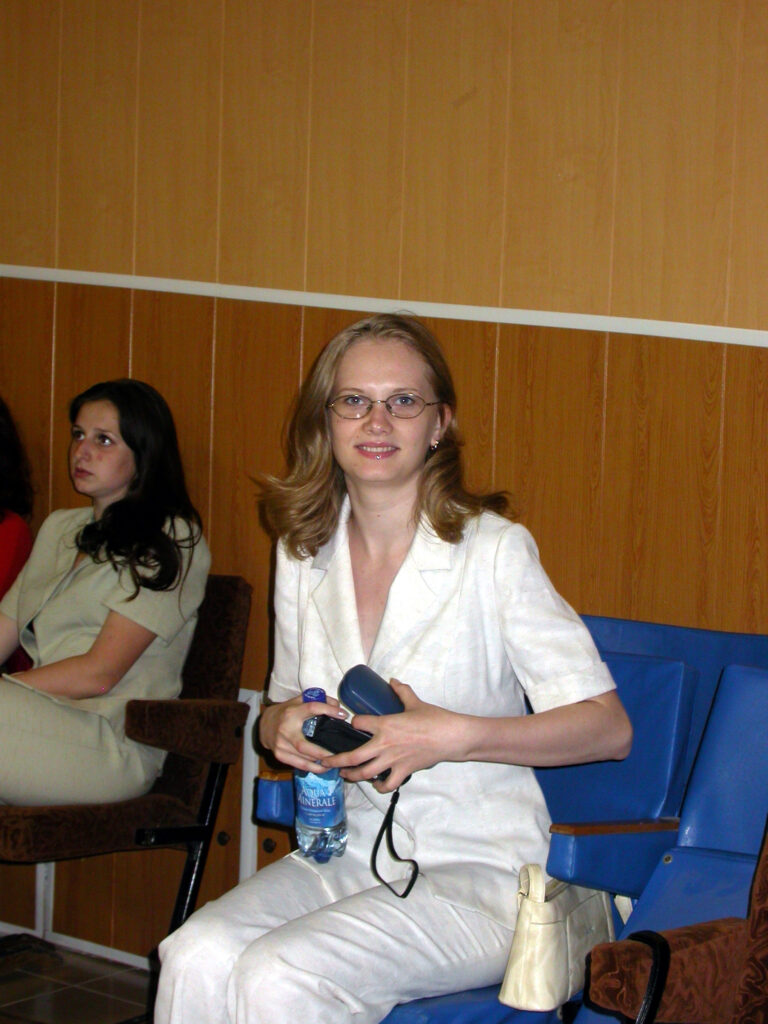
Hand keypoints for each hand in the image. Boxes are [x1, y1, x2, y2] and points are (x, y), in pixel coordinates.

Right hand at [258, 694, 348, 772]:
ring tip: (335, 762)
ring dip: (320, 763)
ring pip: (303, 758)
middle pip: (305, 745)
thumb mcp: (300, 701)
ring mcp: (281, 744)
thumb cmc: (287, 712)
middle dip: (323, 752)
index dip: (328, 710)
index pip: (312, 708)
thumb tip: (338, 707)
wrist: (264, 724)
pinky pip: (299, 764)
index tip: (343, 715)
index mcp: (292, 712)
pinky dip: (312, 768)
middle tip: (339, 754)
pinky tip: (323, 768)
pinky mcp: (280, 755)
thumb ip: (319, 700)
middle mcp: (285, 729)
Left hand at [321, 679, 461, 791]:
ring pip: (365, 773)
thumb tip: (392, 681)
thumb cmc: (433, 718)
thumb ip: (401, 692)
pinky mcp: (403, 771)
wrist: (450, 737)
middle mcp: (384, 744)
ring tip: (344, 775)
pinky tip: (376, 783)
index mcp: (385, 724)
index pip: (358, 723)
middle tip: (325, 761)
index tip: (352, 723)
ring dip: (352, 775)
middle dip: (336, 760)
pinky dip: (379, 786)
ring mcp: (392, 760)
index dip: (353, 722)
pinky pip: (387, 784)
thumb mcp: (415, 702)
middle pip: (353, 756)